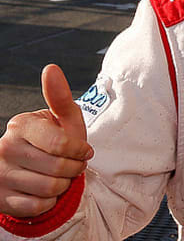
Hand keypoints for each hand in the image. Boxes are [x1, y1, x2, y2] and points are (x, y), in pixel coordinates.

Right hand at [0, 64, 92, 217]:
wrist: (35, 171)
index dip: (80, 151)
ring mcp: (0, 174)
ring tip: (60, 177)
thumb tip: (51, 68)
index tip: (84, 152)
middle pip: (58, 169)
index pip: (61, 144)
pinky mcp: (0, 199)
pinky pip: (38, 206)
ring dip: (63, 185)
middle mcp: (5, 148)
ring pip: (49, 188)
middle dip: (74, 170)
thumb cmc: (56, 141)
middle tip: (73, 166)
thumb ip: (60, 97)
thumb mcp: (63, 120)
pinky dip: (50, 202)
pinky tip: (46, 191)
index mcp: (21, 125)